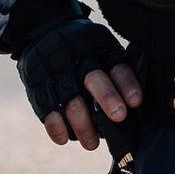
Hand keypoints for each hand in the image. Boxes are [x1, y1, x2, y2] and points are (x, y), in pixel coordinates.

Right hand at [17, 18, 142, 149]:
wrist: (45, 29)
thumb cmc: (85, 49)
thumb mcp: (103, 47)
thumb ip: (118, 71)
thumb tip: (137, 106)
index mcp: (101, 48)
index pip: (117, 65)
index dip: (126, 83)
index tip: (136, 101)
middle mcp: (79, 58)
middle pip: (94, 78)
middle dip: (107, 97)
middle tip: (119, 116)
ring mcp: (57, 70)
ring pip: (70, 99)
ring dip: (82, 124)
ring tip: (92, 144)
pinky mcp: (37, 83)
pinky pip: (45, 106)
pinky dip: (55, 124)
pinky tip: (64, 138)